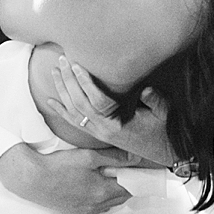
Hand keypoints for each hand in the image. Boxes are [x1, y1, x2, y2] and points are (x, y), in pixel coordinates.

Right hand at [0, 140, 132, 213]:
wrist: (32, 179)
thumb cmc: (59, 166)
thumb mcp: (89, 156)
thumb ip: (114, 157)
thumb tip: (134, 158)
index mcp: (102, 192)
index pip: (129, 189)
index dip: (134, 177)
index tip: (134, 167)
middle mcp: (96, 205)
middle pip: (121, 198)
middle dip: (124, 184)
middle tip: (121, 168)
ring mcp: (85, 211)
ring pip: (108, 203)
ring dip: (112, 192)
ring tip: (106, 175)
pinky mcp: (74, 211)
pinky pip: (95, 207)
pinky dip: (100, 198)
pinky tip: (92, 185)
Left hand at [49, 56, 175, 167]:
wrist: (161, 152)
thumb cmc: (162, 131)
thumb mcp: (163, 113)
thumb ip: (154, 100)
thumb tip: (146, 88)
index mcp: (117, 125)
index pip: (96, 101)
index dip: (85, 83)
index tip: (77, 65)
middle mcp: (103, 130)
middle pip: (79, 104)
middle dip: (68, 82)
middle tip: (61, 61)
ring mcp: (98, 133)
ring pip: (73, 112)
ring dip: (62, 91)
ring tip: (55, 71)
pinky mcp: (96, 134)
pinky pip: (74, 122)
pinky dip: (61, 110)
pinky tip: (51, 101)